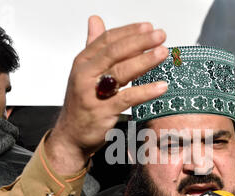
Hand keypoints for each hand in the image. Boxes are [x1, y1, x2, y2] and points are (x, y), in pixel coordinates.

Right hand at [45, 15, 168, 174]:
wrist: (70, 136)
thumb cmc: (81, 103)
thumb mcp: (84, 72)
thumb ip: (93, 46)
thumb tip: (95, 19)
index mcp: (82, 63)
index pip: (107, 40)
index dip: (129, 32)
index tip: (149, 27)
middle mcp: (85, 75)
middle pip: (115, 52)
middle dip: (140, 42)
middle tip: (160, 35)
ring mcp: (92, 94)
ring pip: (121, 72)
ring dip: (145, 61)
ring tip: (163, 53)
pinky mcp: (102, 112)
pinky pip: (127, 98)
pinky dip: (146, 91)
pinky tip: (161, 86)